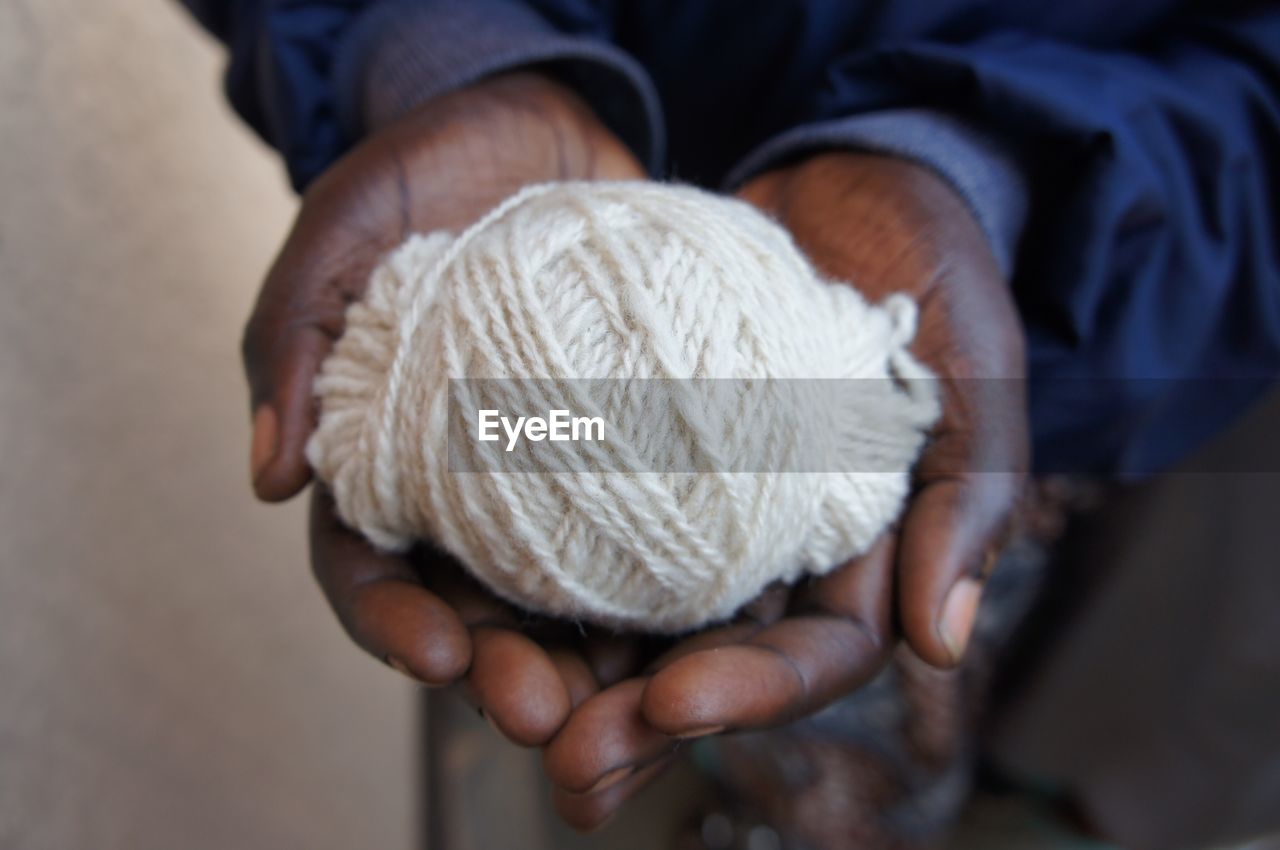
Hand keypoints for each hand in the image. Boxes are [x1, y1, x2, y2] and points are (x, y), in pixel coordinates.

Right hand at [242, 72, 646, 727]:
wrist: (540, 125)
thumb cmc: (425, 171)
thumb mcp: (343, 226)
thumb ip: (294, 335)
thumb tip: (264, 479)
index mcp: (381, 458)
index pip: (368, 569)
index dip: (393, 625)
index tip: (440, 657)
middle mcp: (471, 487)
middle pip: (481, 611)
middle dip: (509, 674)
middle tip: (550, 713)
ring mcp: (561, 472)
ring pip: (577, 593)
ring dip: (604, 660)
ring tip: (644, 700)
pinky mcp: (643, 444)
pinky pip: (666, 520)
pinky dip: (688, 573)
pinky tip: (724, 608)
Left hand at [539, 152, 1028, 828]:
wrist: (844, 182)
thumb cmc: (925, 274)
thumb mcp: (972, 372)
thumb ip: (971, 497)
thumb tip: (938, 644)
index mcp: (854, 556)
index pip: (808, 656)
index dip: (747, 694)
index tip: (675, 703)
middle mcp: (761, 550)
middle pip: (699, 662)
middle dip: (633, 722)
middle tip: (567, 761)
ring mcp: (686, 504)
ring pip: (621, 613)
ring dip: (560, 670)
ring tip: (495, 700)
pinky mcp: (620, 447)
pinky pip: (569, 516)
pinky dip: (518, 561)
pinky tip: (461, 596)